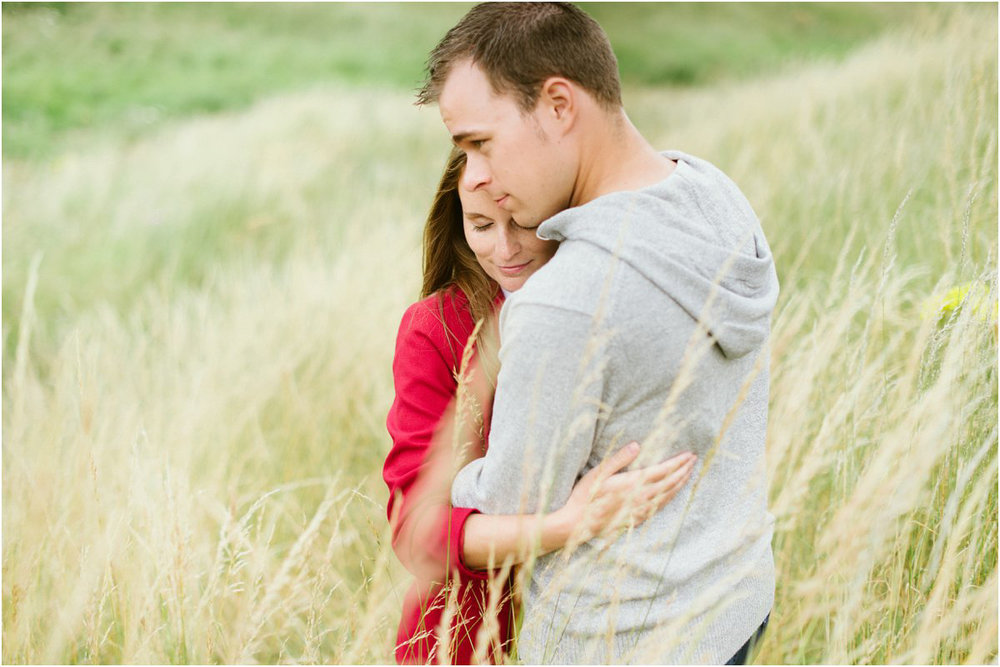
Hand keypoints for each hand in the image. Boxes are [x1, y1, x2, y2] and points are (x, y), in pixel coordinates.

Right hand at [558, 442, 696, 548]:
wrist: (578, 523)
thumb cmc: (586, 495)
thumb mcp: (598, 472)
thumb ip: (619, 458)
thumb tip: (637, 445)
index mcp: (632, 483)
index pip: (663, 471)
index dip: (678, 462)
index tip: (689, 454)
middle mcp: (640, 497)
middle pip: (670, 483)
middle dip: (684, 471)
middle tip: (694, 461)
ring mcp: (640, 510)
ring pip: (668, 496)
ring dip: (680, 484)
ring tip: (688, 474)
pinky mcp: (637, 518)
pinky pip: (660, 507)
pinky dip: (670, 498)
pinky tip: (672, 494)